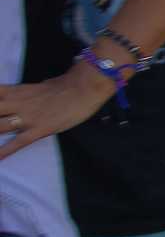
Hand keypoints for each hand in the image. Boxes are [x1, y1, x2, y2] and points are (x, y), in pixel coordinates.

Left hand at [0, 64, 118, 163]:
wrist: (84, 87)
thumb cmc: (64, 85)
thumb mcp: (37, 86)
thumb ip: (23, 94)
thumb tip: (17, 98)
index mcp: (15, 92)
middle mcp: (16, 104)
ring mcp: (27, 118)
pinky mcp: (39, 129)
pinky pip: (18, 142)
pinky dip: (4, 152)